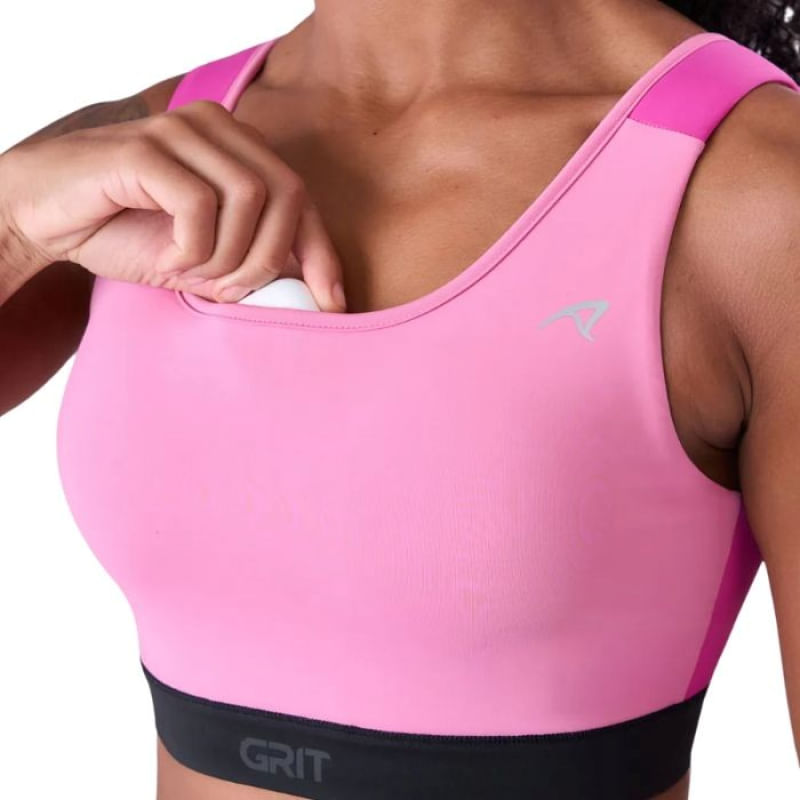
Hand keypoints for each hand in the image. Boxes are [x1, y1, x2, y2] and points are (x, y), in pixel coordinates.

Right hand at [0, 100, 346, 310]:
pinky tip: (170, 256)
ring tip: (193, 270)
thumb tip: (305, 294)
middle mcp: (215, 128)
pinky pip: (199, 203)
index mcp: (236, 149)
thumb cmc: (124, 232)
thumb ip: (248, 266)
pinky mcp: (146, 147)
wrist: (44, 215)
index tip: (332, 304)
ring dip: (229, 254)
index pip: (301, 198)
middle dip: (269, 257)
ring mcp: (180, 131)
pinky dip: (193, 245)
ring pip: (249, 197)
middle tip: (233, 288)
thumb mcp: (201, 260)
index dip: (322, 254)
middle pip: (287, 194)